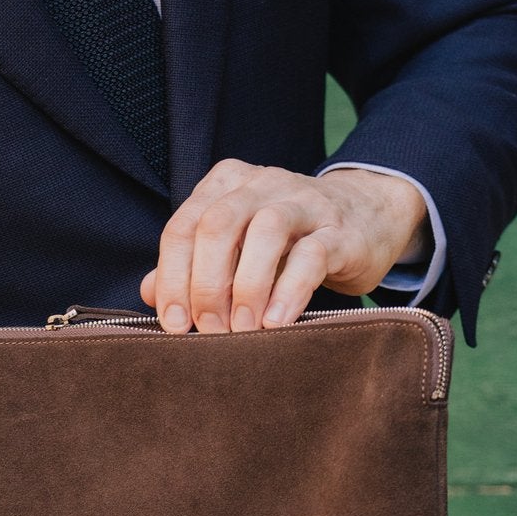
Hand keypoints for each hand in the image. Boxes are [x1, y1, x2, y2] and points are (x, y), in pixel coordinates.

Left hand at [140, 159, 428, 333]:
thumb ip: (192, 266)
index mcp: (226, 185)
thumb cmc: (288, 242)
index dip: (173, 278)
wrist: (367, 219)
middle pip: (218, 225)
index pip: (184, 227)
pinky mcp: (341, 231)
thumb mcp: (236, 249)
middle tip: (209, 330)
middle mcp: (263, 185)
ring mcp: (305, 203)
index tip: (174, 325)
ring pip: (265, 232)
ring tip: (242, 330)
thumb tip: (149, 293)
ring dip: (246, 287)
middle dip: (205, 284)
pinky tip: (276, 322)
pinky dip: (288, 291)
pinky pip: (311, 255)